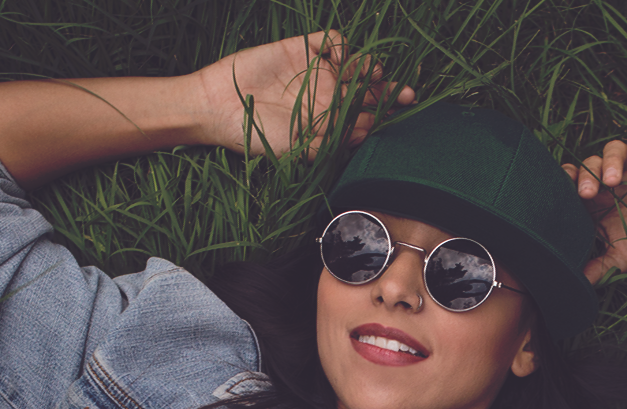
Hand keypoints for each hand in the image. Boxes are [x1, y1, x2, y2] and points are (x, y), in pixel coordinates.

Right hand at [193, 30, 415, 158]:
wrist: (220, 108)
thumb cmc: (255, 137)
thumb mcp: (297, 149)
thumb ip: (331, 142)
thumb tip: (367, 132)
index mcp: (328, 125)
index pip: (366, 118)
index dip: (385, 117)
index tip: (397, 117)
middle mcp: (327, 98)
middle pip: (369, 91)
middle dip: (390, 92)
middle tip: (407, 95)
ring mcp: (316, 72)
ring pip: (356, 64)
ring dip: (370, 68)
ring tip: (374, 75)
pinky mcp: (302, 49)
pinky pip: (332, 41)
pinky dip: (343, 45)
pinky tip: (340, 57)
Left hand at [562, 136, 626, 284]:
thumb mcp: (616, 261)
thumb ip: (596, 269)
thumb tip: (575, 283)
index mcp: (594, 200)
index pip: (573, 180)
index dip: (565, 179)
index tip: (559, 190)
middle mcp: (610, 181)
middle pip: (591, 163)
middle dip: (587, 174)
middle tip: (587, 192)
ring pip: (615, 149)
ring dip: (611, 161)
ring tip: (612, 180)